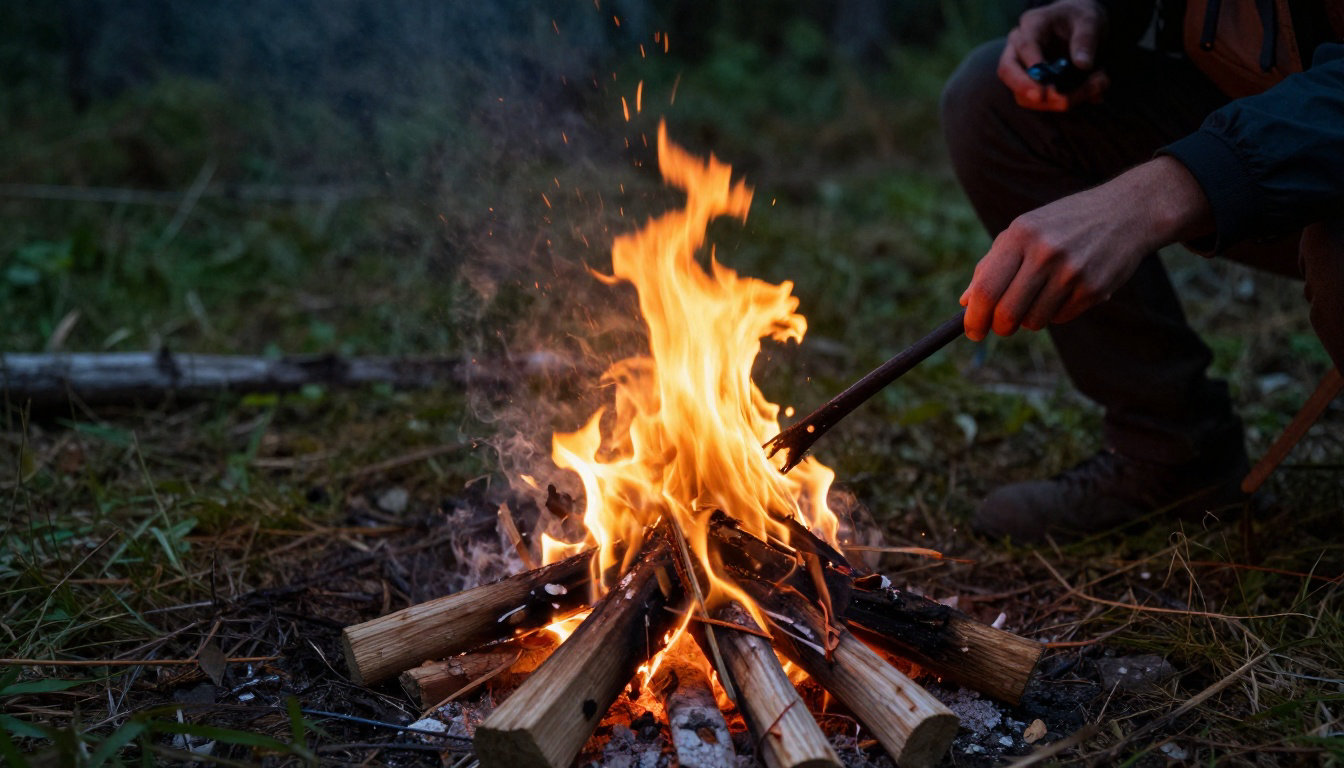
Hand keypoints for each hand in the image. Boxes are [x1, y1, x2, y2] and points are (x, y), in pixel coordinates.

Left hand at [960, 157, 1214, 340]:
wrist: (1127, 212)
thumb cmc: (1064, 223)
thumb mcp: (1024, 230)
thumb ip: (992, 264)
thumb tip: (965, 302)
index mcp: (1020, 235)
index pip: (986, 289)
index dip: (974, 318)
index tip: (972, 331)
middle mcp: (1044, 253)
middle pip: (1007, 312)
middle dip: (1000, 326)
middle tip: (1001, 326)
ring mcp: (1072, 272)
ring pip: (1033, 321)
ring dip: (1029, 319)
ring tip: (1040, 297)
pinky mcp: (1094, 289)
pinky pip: (1061, 318)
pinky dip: (1056, 313)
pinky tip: (1067, 290)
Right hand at [999, 0, 1110, 110]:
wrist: (1080, 28)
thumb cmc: (1081, 20)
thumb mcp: (1090, 21)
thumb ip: (1086, 40)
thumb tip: (1083, 65)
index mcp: (1033, 25)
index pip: (1025, 45)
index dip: (1034, 64)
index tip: (1045, 82)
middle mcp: (1018, 47)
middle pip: (1008, 70)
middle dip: (1024, 87)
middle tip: (1042, 97)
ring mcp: (1021, 69)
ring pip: (1023, 93)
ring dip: (1055, 101)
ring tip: (1095, 88)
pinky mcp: (1031, 86)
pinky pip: (1040, 102)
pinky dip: (1066, 102)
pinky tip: (1094, 92)